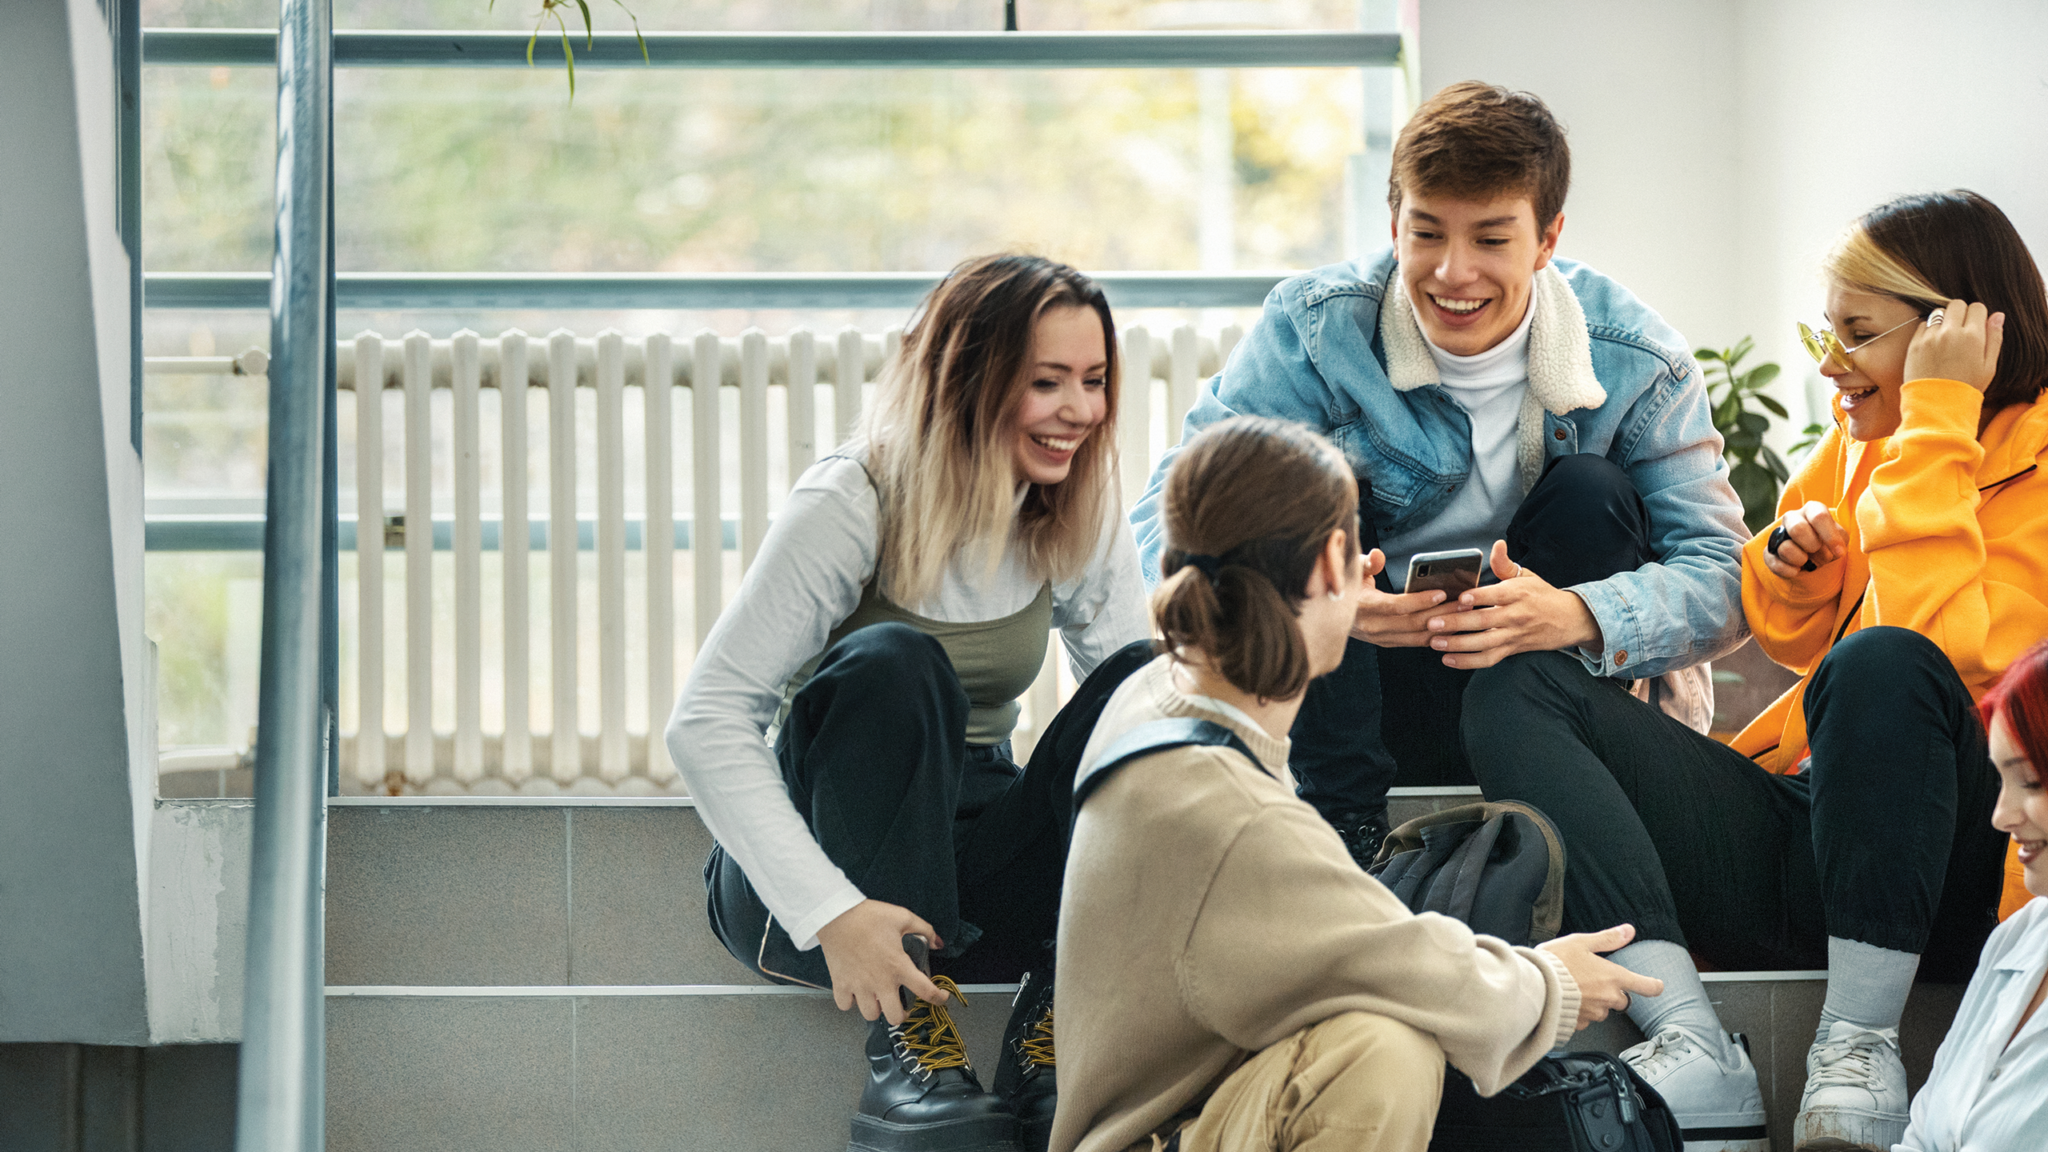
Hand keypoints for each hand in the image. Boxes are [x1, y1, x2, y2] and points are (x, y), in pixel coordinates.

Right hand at [814, 900, 947, 1024]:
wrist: (836, 915)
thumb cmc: (868, 916)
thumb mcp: (902, 917)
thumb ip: (925, 930)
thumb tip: (938, 943)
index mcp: (898, 966)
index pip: (926, 991)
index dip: (939, 998)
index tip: (941, 997)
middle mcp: (880, 981)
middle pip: (895, 1016)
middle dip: (902, 1013)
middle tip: (901, 1003)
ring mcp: (859, 986)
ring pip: (871, 1015)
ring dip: (876, 1008)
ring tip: (878, 997)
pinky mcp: (840, 984)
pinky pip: (846, 1005)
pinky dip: (851, 1002)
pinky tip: (856, 991)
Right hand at [1349, 547, 1455, 647]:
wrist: (1328, 616)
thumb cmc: (1344, 587)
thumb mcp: (1350, 570)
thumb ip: (1366, 563)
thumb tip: (1378, 556)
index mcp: (1363, 607)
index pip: (1396, 606)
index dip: (1419, 601)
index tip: (1441, 593)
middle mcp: (1372, 627)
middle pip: (1413, 623)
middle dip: (1441, 613)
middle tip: (1464, 602)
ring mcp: (1380, 638)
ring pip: (1417, 636)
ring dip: (1443, 626)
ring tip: (1464, 613)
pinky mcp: (1387, 643)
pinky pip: (1415, 642)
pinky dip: (1435, 635)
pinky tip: (1452, 625)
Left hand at [1423, 540, 1601, 669]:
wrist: (1569, 620)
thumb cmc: (1541, 595)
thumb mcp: (1526, 576)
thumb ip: (1504, 564)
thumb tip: (1497, 545)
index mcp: (1518, 593)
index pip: (1498, 595)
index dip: (1479, 597)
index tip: (1461, 598)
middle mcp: (1516, 615)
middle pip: (1484, 621)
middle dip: (1456, 623)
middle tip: (1433, 623)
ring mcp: (1513, 635)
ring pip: (1484, 643)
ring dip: (1458, 645)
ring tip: (1435, 642)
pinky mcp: (1512, 650)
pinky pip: (1489, 659)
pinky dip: (1468, 662)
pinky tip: (1449, 659)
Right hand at [1537, 923, 1665, 1032]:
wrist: (1534, 986)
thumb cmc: (1556, 962)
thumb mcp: (1581, 942)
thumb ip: (1607, 939)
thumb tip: (1629, 930)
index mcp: (1613, 977)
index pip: (1645, 986)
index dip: (1653, 985)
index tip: (1656, 985)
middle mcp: (1608, 998)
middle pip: (1623, 1001)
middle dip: (1613, 993)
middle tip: (1595, 981)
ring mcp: (1594, 1013)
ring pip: (1603, 1011)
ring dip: (1597, 1003)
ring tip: (1577, 990)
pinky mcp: (1579, 1024)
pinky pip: (1586, 1020)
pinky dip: (1580, 1012)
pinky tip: (1567, 1001)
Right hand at [1763, 500, 1844, 578]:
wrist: (1814, 557)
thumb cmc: (1829, 543)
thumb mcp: (1841, 539)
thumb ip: (1839, 539)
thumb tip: (1833, 549)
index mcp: (1812, 509)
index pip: (1819, 516)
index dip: (1830, 536)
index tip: (1839, 553)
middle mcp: (1792, 517)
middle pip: (1798, 529)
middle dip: (1812, 547)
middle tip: (1818, 553)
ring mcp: (1778, 533)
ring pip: (1785, 548)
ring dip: (1801, 560)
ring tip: (1807, 561)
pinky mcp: (1769, 550)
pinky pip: (1773, 561)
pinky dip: (1788, 570)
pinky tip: (1796, 570)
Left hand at [1903, 298, 2004, 392]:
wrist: (1937, 405)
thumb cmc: (1967, 386)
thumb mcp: (1989, 365)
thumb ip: (1994, 338)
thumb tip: (1998, 315)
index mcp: (1973, 336)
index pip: (1977, 307)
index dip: (1978, 315)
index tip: (1975, 327)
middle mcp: (1951, 332)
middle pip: (1957, 304)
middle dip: (1961, 313)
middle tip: (1961, 330)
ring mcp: (1930, 337)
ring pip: (1939, 312)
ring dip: (1944, 320)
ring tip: (1946, 338)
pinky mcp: (1914, 344)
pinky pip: (1923, 325)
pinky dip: (1929, 330)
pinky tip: (1933, 345)